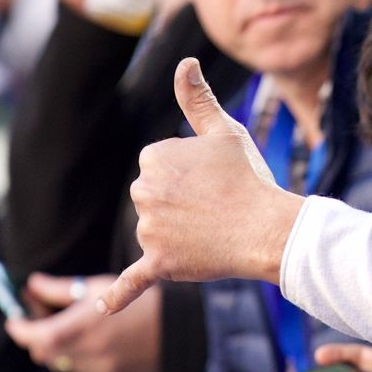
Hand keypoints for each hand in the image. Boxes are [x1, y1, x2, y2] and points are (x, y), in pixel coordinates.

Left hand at [6, 274, 159, 371]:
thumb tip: (32, 284)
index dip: (20, 330)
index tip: (14, 321)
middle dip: (36, 337)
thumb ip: (59, 289)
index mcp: (83, 326)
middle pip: (43, 352)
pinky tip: (92, 338)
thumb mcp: (97, 288)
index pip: (36, 337)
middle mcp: (88, 351)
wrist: (175, 329)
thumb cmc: (137, 302)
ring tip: (71, 326)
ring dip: (56, 346)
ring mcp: (98, 368)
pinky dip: (75, 354)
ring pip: (60, 361)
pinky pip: (79, 368)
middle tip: (39, 319)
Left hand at [101, 59, 299, 316]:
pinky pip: (133, 281)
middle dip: (179, 203)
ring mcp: (149, 231)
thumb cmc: (249, 177)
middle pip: (152, 199)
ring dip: (176, 233)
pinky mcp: (159, 263)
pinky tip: (103, 308)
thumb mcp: (224, 131)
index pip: (159, 166)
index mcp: (153, 158)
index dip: (188, 174)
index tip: (213, 180)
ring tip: (212, 230)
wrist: (268, 228)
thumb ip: (197, 98)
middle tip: (216, 206)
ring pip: (153, 231)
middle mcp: (142, 192)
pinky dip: (118, 295)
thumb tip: (185, 63)